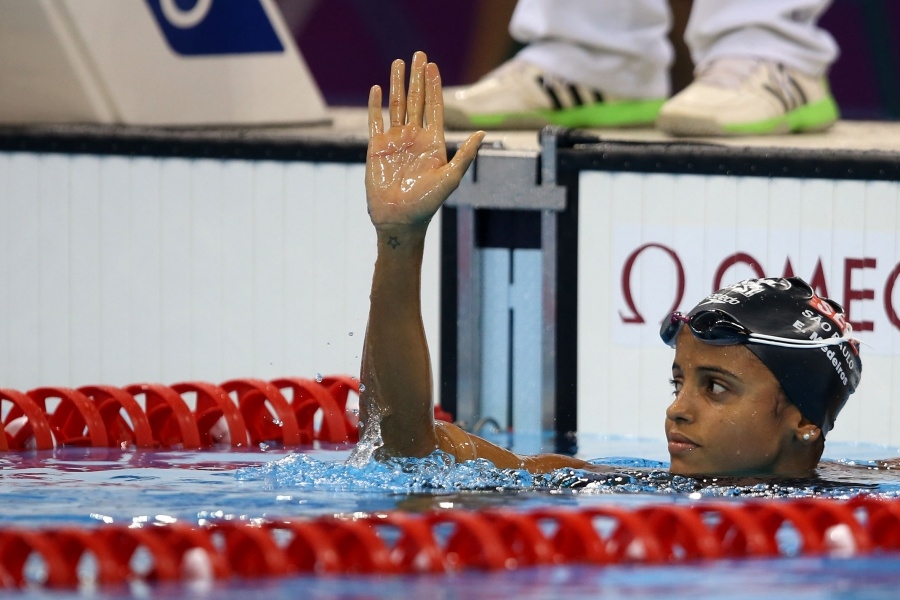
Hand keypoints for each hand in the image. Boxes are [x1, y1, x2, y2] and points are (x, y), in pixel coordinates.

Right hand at [365, 51, 483, 229]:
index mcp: (433, 142)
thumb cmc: (427, 203)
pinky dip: (374, 105)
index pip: (434, 107)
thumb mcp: (450, 179)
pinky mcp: (376, 148)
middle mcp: (414, 138)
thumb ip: (465, 155)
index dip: (434, 86)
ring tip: (397, 63)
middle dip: (417, 77)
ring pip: (396, 105)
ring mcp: (395, 141)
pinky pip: (374, 121)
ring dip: (397, 84)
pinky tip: (376, 90)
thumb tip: (482, 133)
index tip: (433, 66)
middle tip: (418, 54)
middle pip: (416, 100)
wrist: (399, 220)